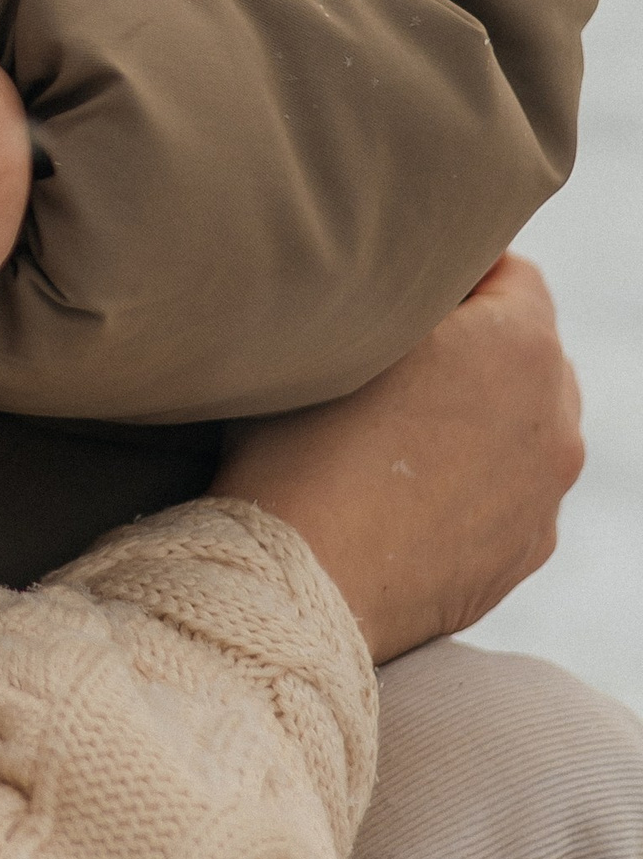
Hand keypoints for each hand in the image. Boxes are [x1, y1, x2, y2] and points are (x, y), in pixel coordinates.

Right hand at [212, 254, 583, 664]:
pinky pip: (509, 489)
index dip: (449, 272)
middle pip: (528, 349)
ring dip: (477, 414)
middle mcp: (555, 420)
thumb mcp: (332, 334)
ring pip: (523, 424)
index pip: (510, 270)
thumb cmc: (303, 450)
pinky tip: (404, 491)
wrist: (302, 588)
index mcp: (519, 347)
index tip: (394, 291)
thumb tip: (400, 282)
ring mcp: (545, 495)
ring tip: (395, 431)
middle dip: (474, 345)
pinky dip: (473, 479)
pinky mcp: (523, 553)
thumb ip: (390, 296)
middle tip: (392, 358)